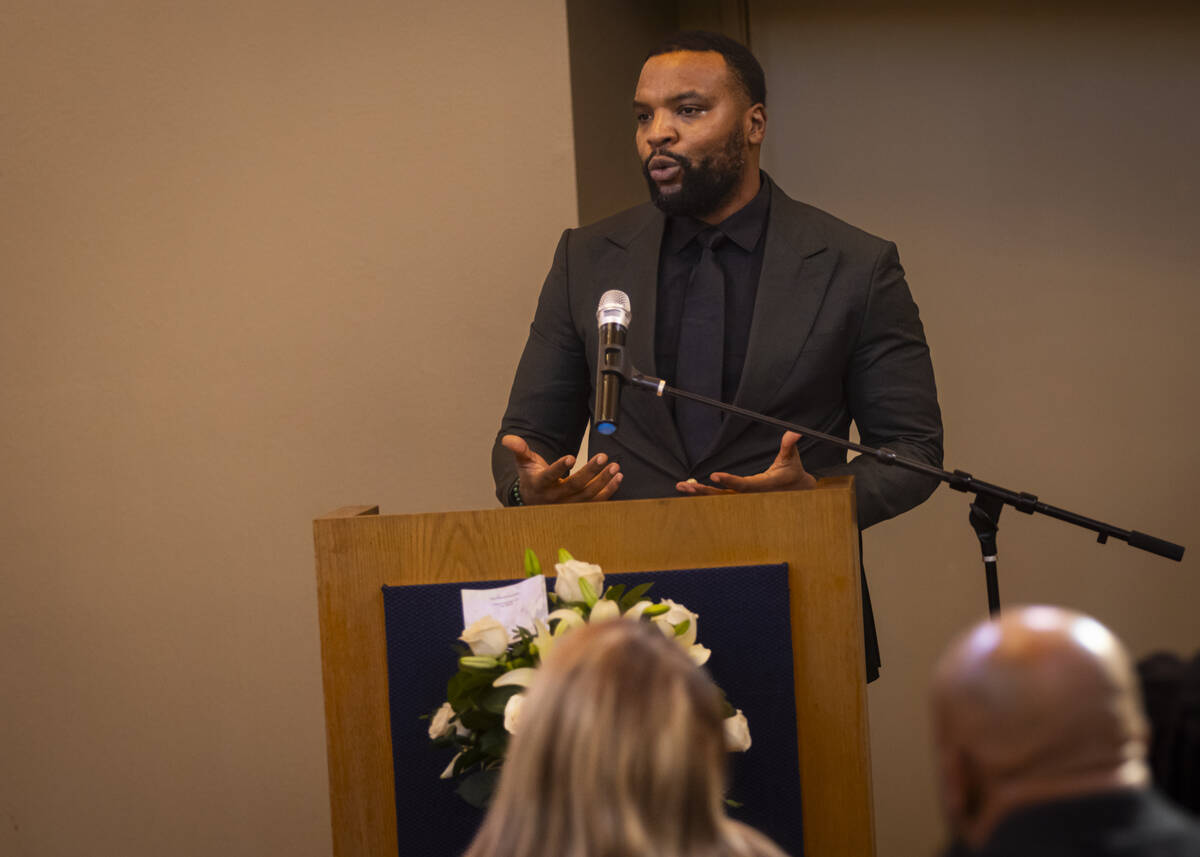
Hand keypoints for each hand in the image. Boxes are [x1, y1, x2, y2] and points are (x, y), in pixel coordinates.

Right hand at [502, 434, 621, 504]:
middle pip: (574, 486)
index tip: (570, 457)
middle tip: (603, 457)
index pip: (549, 476)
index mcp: (540, 484)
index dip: (559, 468)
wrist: (536, 500)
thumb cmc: (532, 477)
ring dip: (603, 481)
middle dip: (590, 471)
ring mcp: (569, 505)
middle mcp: (555, 498)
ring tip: (615, 466)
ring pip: (588, 495)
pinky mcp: (580, 508)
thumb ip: (519, 449)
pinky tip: (617, 477)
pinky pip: (597, 502)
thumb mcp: (524, 463)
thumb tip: (508, 439)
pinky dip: (609, 490)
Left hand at [675, 431, 816, 495]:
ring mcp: (742, 498)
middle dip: (704, 492)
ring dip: (699, 493)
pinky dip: (703, 494)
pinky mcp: (738, 496)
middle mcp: (750, 496)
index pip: (744, 485)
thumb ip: (789, 445)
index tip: (713, 475)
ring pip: (718, 498)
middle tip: (686, 486)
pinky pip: (719, 497)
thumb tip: (794, 432)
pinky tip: (688, 488)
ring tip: (681, 486)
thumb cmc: (792, 473)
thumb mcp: (792, 459)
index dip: (729, 481)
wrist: (795, 492)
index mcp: (763, 486)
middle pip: (724, 496)